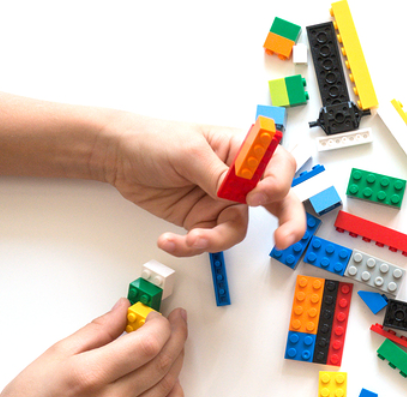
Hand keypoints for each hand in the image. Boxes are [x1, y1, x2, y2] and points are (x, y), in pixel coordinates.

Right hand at [0, 299, 187, 396]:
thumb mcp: (58, 352)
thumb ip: (98, 329)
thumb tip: (125, 310)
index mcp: (90, 375)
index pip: (147, 345)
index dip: (161, 325)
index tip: (156, 315)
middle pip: (161, 363)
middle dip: (175, 336)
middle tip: (176, 321)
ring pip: (166, 386)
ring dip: (176, 360)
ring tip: (173, 343)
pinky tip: (172, 382)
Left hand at [93, 112, 305, 255]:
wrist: (119, 157)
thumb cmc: (153, 139)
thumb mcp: (187, 151)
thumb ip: (216, 174)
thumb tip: (235, 194)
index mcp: (241, 151)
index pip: (277, 167)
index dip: (276, 184)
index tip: (257, 196)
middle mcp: (239, 179)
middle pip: (278, 202)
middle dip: (287, 223)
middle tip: (283, 239)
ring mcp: (222, 202)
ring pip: (237, 229)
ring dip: (215, 239)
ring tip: (191, 238)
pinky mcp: (203, 221)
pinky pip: (209, 241)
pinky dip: (191, 246)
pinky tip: (170, 239)